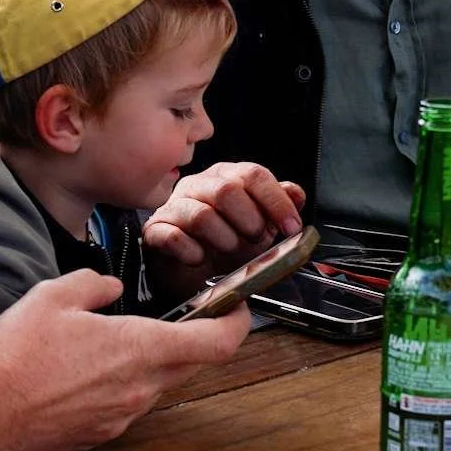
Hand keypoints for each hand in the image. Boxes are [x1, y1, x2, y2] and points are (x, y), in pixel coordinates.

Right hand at [0, 269, 250, 450]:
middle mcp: (142, 386)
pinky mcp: (103, 433)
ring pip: (157, 382)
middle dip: (195, 338)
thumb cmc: (17, 354)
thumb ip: (93, 284)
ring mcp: (124, 414)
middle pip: (192, 363)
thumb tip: (109, 289)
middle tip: (183, 316)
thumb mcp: (54, 295)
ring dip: (151, 361)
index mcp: (140, 348)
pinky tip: (88, 371)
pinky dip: (123, 383)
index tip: (238, 308)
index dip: (237, 324)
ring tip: (115, 342)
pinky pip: (129, 403)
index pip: (216, 343)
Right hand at [142, 162, 305, 279]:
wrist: (194, 275)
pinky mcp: (155, 231)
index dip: (276, 202)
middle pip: (227, 190)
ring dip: (224, 239)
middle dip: (250, 221)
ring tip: (229, 252)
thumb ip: (279, 206)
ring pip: (201, 215)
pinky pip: (172, 237)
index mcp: (226, 177)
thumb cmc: (227, 245)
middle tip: (256, 241)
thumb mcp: (261, 226)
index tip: (291, 227)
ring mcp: (174, 206)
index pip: (253, 175)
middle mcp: (198, 186)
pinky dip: (191, 252)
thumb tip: (296, 194)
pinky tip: (201, 259)